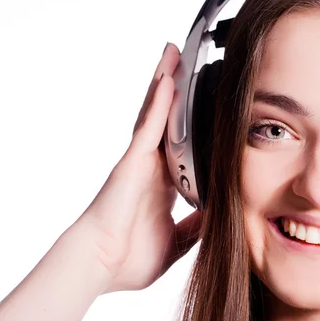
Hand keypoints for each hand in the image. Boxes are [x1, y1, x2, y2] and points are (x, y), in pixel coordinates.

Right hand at [75, 43, 201, 293]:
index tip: (207, 110)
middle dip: (175, 93)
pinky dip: (159, 103)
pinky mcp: (132, 161)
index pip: (181, 147)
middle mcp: (152, 167)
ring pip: (155, 115)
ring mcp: (141, 161)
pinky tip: (168, 79)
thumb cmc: (130, 258)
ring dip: (165, 84)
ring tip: (174, 54)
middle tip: (187, 64)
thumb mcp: (178, 242)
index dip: (191, 127)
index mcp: (164, 185)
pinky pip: (148, 126)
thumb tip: (218, 221)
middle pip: (166, 121)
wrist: (101, 266)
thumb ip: (197, 229)